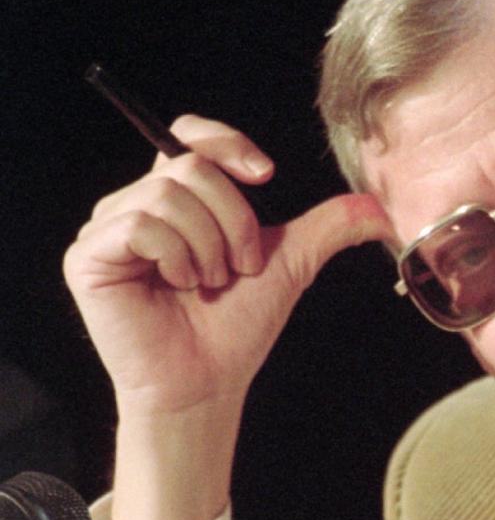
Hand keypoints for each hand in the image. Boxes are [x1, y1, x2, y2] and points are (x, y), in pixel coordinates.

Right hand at [63, 115, 392, 519]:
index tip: (265, 176)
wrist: (209, 383)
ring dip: (207, 247)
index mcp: (175, 199)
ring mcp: (107, 229)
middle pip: (189, 166)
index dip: (226, 143)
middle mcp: (135, 206)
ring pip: (168, 195)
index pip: (189, 136)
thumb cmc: (236, 329)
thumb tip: (381, 208)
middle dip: (233, 221)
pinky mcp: (88, 257)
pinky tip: (177, 288)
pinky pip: (140, 226)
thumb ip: (329, 227)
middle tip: (236, 269)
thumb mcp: (289, 264)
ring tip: (206, 284)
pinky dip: (175, 258)